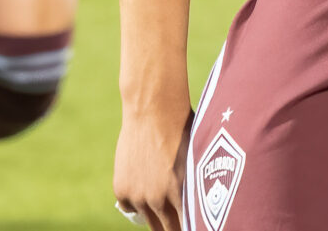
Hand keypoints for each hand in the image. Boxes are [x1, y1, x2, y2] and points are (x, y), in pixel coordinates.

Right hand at [112, 98, 192, 229]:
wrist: (152, 109)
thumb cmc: (182, 128)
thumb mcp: (196, 158)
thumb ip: (195, 185)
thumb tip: (206, 203)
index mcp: (181, 193)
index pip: (187, 224)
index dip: (193, 224)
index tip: (195, 223)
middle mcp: (158, 199)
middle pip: (168, 229)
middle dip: (175, 225)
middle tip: (179, 221)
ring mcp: (138, 195)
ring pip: (149, 221)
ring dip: (156, 216)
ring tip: (164, 209)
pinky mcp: (121, 189)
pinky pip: (130, 208)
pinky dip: (137, 203)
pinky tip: (145, 193)